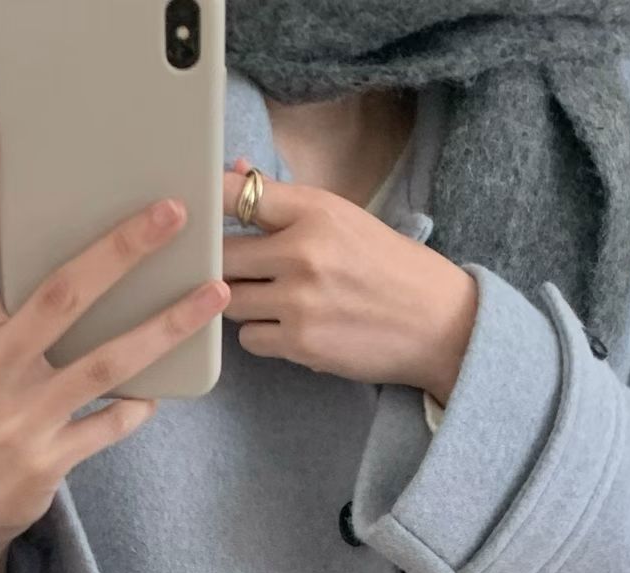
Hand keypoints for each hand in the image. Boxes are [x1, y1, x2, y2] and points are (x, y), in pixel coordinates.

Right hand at [0, 113, 230, 572]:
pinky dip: (136, 407)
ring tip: (214, 293)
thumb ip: (9, 298)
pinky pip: (109, 424)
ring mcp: (18, 416)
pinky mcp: (46, 459)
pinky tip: (157, 391)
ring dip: (165, 325)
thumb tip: (73, 238)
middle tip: (172, 211)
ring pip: (105, 362)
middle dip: (120, 250)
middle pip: (62, 295)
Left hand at [221, 158, 477, 400]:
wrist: (436, 322)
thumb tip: (234, 172)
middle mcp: (303, 252)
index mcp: (316, 210)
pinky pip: (249, 339)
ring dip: (240, 301)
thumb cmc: (387, 267)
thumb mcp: (343, 218)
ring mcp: (299, 301)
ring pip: (229, 301)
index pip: (239, 193)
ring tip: (272, 298)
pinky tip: (289, 328)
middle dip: (222, 263)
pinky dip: (261, 335)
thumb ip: (285, 201)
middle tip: (237, 267)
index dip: (208, 199)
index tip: (193, 204)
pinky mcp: (300, 343)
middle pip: (222, 255)